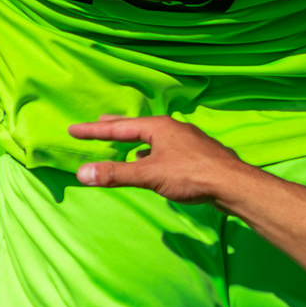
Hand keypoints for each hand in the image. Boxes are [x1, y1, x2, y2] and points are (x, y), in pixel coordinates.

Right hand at [68, 113, 244, 199]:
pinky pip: (166, 149)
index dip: (94, 130)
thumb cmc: (190, 175)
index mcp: (159, 127)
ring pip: (154, 138)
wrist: (233, 184)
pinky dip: (152, 153)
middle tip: (98, 122)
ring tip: (125, 144)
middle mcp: (173, 128)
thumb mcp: (149, 175)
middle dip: (116, 126)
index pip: (118, 127)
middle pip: (137, 126)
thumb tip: (81, 173)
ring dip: (137, 141)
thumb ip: (115, 174)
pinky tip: (153, 163)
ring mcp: (187, 141)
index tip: (73, 129)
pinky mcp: (197, 155)